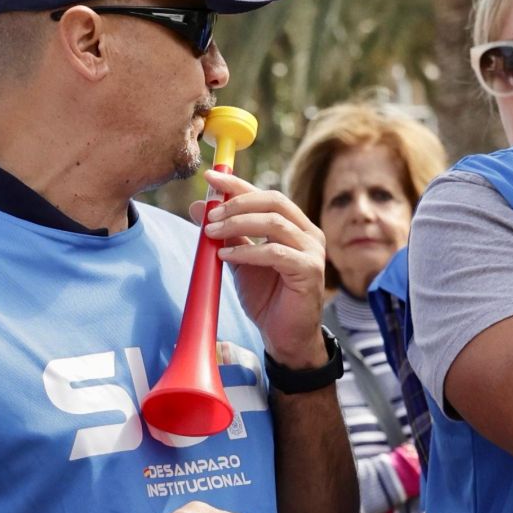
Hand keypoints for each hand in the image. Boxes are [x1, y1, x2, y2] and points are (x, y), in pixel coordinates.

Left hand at [194, 169, 326, 368]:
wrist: (284, 336)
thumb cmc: (267, 297)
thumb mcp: (240, 257)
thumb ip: (226, 232)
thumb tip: (199, 206)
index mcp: (294, 226)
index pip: (265, 195)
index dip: (238, 184)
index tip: (210, 176)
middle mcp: (308, 233)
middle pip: (273, 201)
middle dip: (237, 202)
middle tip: (209, 213)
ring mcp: (312, 251)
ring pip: (274, 223)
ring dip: (238, 223)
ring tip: (211, 233)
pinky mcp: (309, 271)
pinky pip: (275, 252)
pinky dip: (247, 251)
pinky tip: (226, 255)